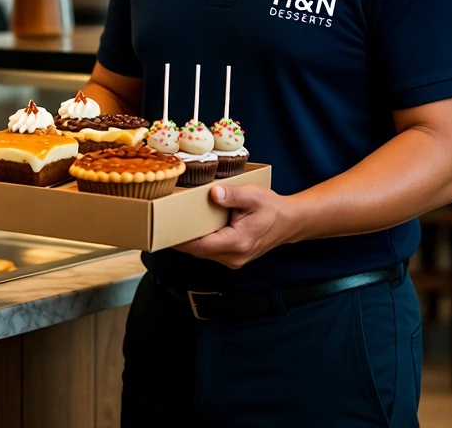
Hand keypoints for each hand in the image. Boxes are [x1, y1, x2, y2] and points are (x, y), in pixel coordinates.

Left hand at [174, 183, 297, 268]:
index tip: (165, 229)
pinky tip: (192, 227)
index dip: (181, 240)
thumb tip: (213, 193)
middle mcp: (234, 256)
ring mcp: (233, 259)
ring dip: (189, 240)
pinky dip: (199, 241)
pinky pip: (210, 251)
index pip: (201, 246)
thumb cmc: (271, 208)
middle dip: (180, 238)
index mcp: (238, 242)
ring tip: (173, 223)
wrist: (289, 222)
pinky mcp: (232, 256)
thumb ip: (232, 195)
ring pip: (203, 252)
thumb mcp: (253, 195)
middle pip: (198, 251)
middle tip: (162, 223)